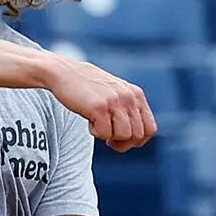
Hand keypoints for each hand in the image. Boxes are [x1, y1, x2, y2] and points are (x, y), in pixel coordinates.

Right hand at [42, 55, 157, 152]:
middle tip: (108, 138)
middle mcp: (129, 97)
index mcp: (136, 95)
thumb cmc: (89, 88)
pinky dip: (96, 132)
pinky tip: (89, 120)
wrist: (65, 72)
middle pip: (137, 136)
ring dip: (109, 137)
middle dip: (122, 143)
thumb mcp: (117, 94)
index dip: (137, 141)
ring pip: (124, 136)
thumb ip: (129, 110)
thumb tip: (136, 138)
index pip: (150, 129)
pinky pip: (105, 134)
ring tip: (98, 125)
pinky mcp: (99, 107)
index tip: (122, 138)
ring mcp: (114, 102)